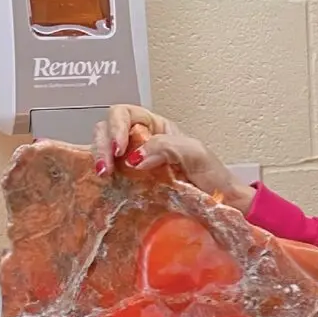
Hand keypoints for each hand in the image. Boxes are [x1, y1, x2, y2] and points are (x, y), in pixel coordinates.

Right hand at [91, 105, 256, 214]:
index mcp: (156, 128)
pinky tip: (99, 183)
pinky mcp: (128, 185)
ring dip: (97, 158)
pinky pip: (106, 174)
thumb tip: (135, 158)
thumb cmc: (212, 176)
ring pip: (102, 150)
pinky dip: (95, 175)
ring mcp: (131, 164)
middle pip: (106, 130)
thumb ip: (167, 146)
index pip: (125, 114)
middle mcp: (139, 142)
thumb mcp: (195, 153)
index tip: (121, 148)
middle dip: (102, 144)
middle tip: (107, 167)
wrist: (222, 203)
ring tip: (104, 175)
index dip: (116, 125)